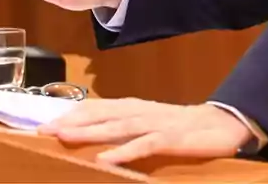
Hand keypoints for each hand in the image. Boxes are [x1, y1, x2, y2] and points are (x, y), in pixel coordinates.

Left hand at [39, 99, 252, 166]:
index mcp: (135, 108)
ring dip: (90, 131)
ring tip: (65, 136)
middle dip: (72, 121)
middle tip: (44, 129)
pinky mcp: (172, 138)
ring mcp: (157, 123)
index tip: (45, 122)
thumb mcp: (151, 126)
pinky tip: (106, 159)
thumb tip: (97, 138)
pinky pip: (145, 144)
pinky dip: (125, 151)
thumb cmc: (183, 128)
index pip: (98, 107)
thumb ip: (126, 129)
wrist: (223, 124)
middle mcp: (142, 111)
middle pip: (102, 114)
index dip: (72, 114)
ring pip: (118, 126)